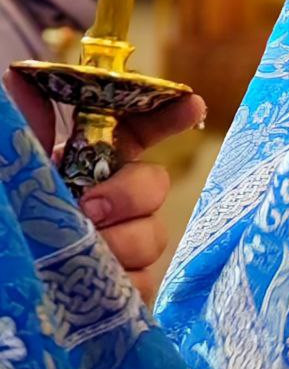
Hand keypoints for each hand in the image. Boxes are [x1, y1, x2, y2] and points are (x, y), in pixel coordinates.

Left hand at [3, 70, 205, 302]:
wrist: (4, 287)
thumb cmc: (8, 215)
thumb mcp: (12, 164)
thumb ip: (22, 127)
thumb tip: (20, 77)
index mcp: (87, 167)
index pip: (139, 132)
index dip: (168, 115)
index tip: (190, 103)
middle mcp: (110, 204)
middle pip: (154, 184)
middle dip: (131, 192)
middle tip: (92, 208)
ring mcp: (121, 248)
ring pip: (153, 235)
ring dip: (122, 242)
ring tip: (82, 254)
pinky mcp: (124, 291)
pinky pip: (147, 282)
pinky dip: (125, 282)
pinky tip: (96, 284)